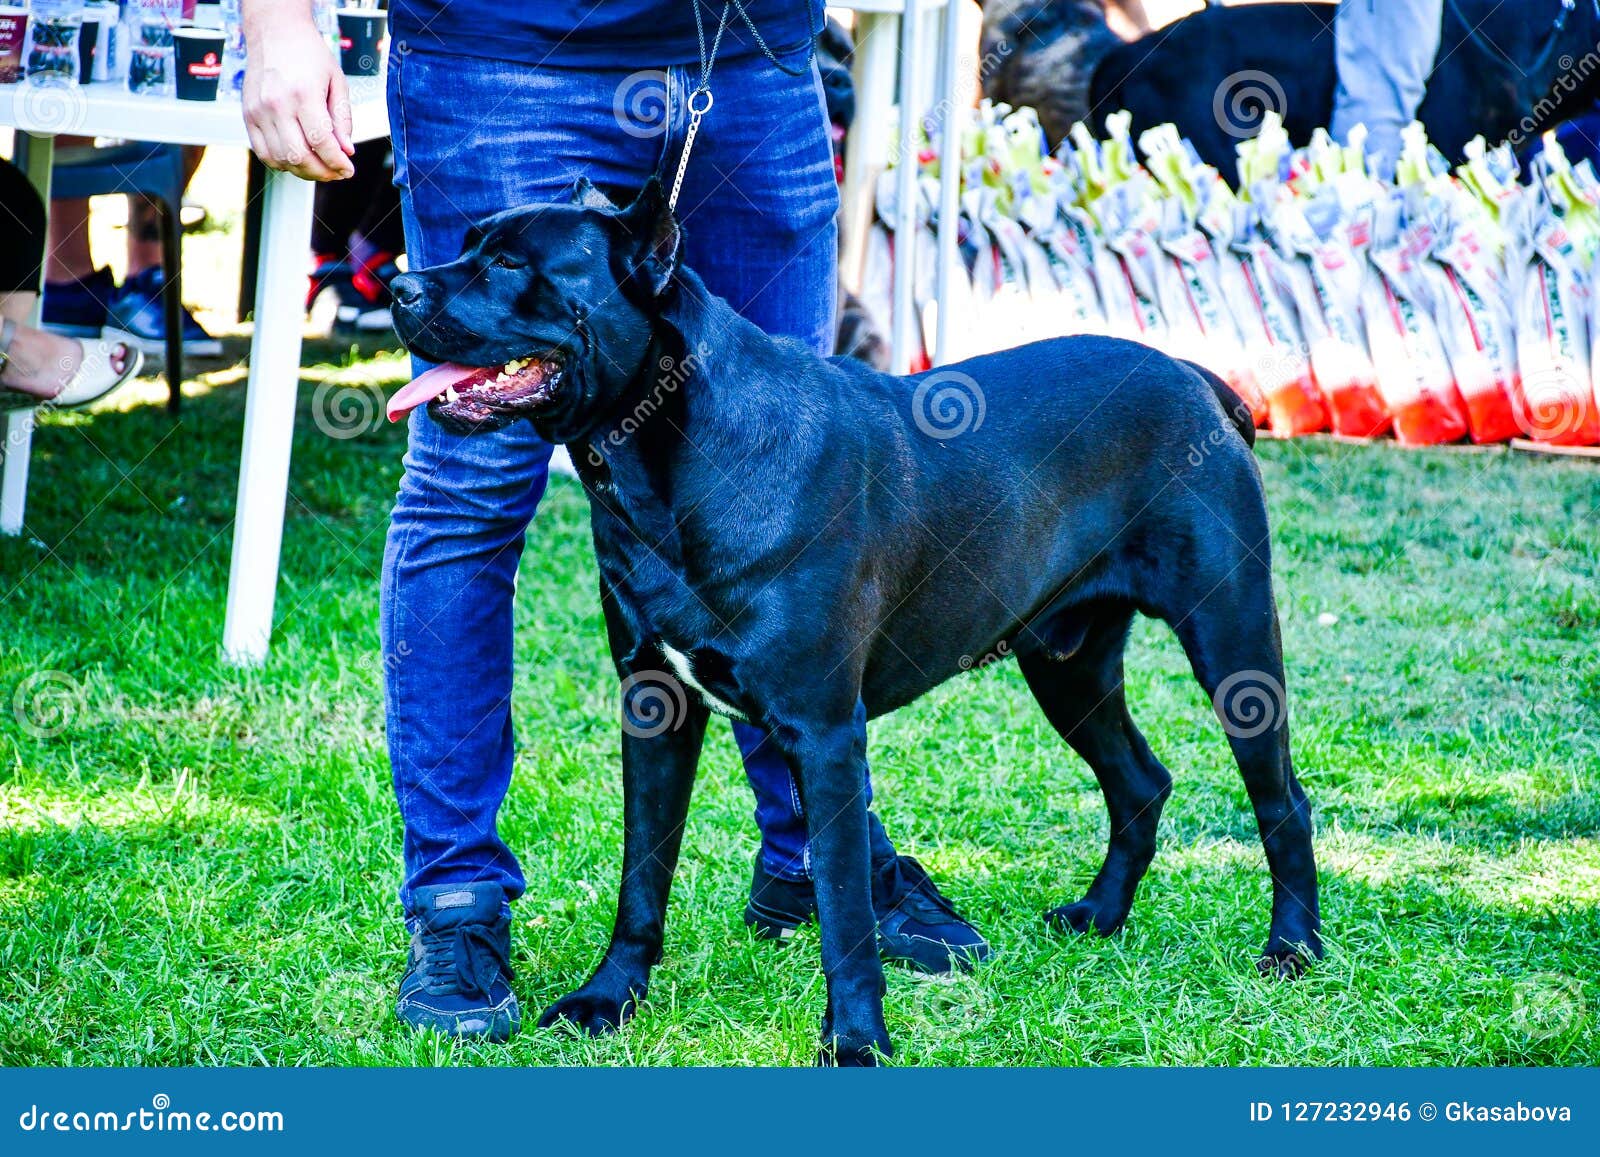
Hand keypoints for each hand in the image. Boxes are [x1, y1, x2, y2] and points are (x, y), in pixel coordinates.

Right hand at [242, 12, 353, 180]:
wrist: (275, 32)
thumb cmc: (308, 54)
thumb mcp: (337, 81)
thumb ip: (343, 118)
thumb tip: (346, 150)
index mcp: (303, 94)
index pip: (321, 142)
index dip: (337, 163)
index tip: (348, 169)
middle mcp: (277, 104)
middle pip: (298, 156)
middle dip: (322, 172)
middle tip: (336, 172)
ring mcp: (258, 111)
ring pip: (280, 159)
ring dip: (303, 171)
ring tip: (319, 166)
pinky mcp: (247, 115)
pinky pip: (262, 152)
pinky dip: (281, 163)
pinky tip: (296, 160)